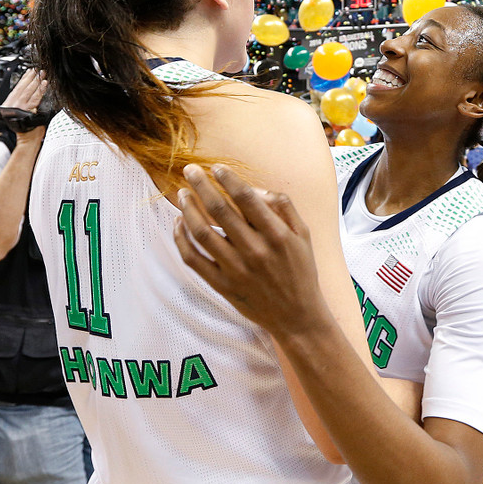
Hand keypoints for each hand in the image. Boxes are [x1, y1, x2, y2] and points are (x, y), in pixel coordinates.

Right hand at [2, 70, 47, 143]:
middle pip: (22, 88)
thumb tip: (29, 89)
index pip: (17, 88)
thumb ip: (22, 102)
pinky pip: (35, 98)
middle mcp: (12, 105)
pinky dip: (40, 90)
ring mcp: (18, 108)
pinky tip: (44, 84)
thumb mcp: (21, 113)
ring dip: (35, 82)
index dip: (24, 79)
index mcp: (8, 104)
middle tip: (37, 70)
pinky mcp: (26, 111)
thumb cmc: (26, 127)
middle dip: (30, 78)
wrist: (27, 139)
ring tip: (41, 74)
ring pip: (28, 91)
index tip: (29, 71)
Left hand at [173, 163, 329, 339]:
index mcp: (277, 235)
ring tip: (182, 194)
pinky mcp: (222, 285)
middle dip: (201, 185)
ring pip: (202, 232)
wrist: (297, 316)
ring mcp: (236, 269)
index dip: (228, 179)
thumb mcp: (303, 235)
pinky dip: (182, 239)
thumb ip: (284, 207)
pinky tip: (179, 224)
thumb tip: (257, 190)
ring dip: (188, 209)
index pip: (246, 199)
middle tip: (190, 170)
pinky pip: (193, 259)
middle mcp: (255, 250)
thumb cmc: (301, 271)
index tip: (216, 167)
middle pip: (220, 210)